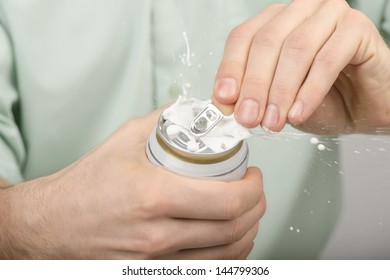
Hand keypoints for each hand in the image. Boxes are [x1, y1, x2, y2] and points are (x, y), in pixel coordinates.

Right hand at [0, 108, 264, 258]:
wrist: (53, 224)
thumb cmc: (86, 184)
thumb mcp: (126, 139)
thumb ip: (168, 121)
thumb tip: (201, 111)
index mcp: (154, 197)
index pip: (227, 201)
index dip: (252, 189)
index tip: (253, 175)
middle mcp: (158, 235)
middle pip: (234, 230)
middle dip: (257, 207)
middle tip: (254, 190)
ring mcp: (157, 261)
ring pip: (226, 255)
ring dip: (248, 231)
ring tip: (246, 211)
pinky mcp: (154, 273)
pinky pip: (207, 269)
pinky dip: (228, 254)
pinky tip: (229, 238)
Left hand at [213, 0, 389, 133]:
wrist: (363, 108)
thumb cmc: (322, 100)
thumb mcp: (276, 102)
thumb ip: (251, 98)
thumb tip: (225, 103)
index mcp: (275, 23)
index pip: (242, 38)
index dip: (231, 69)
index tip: (225, 99)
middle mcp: (299, 13)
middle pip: (267, 42)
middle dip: (255, 85)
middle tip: (248, 117)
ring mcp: (329, 15)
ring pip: (296, 49)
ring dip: (280, 91)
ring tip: (273, 121)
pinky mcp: (356, 28)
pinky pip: (327, 59)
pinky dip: (309, 90)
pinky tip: (299, 113)